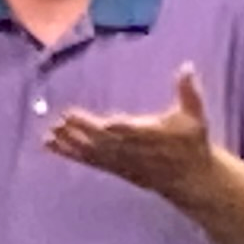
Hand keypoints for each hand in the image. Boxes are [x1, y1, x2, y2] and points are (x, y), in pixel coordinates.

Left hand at [47, 64, 224, 208]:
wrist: (189, 178)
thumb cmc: (191, 142)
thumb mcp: (195, 115)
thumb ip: (188, 90)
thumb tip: (187, 65)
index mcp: (150, 134)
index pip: (128, 130)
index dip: (113, 127)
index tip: (101, 121)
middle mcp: (132, 150)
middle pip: (103, 141)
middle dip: (82, 132)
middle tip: (61, 120)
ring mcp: (121, 161)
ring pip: (91, 152)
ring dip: (69, 144)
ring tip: (48, 135)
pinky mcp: (114, 168)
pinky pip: (88, 161)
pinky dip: (69, 153)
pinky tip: (51, 146)